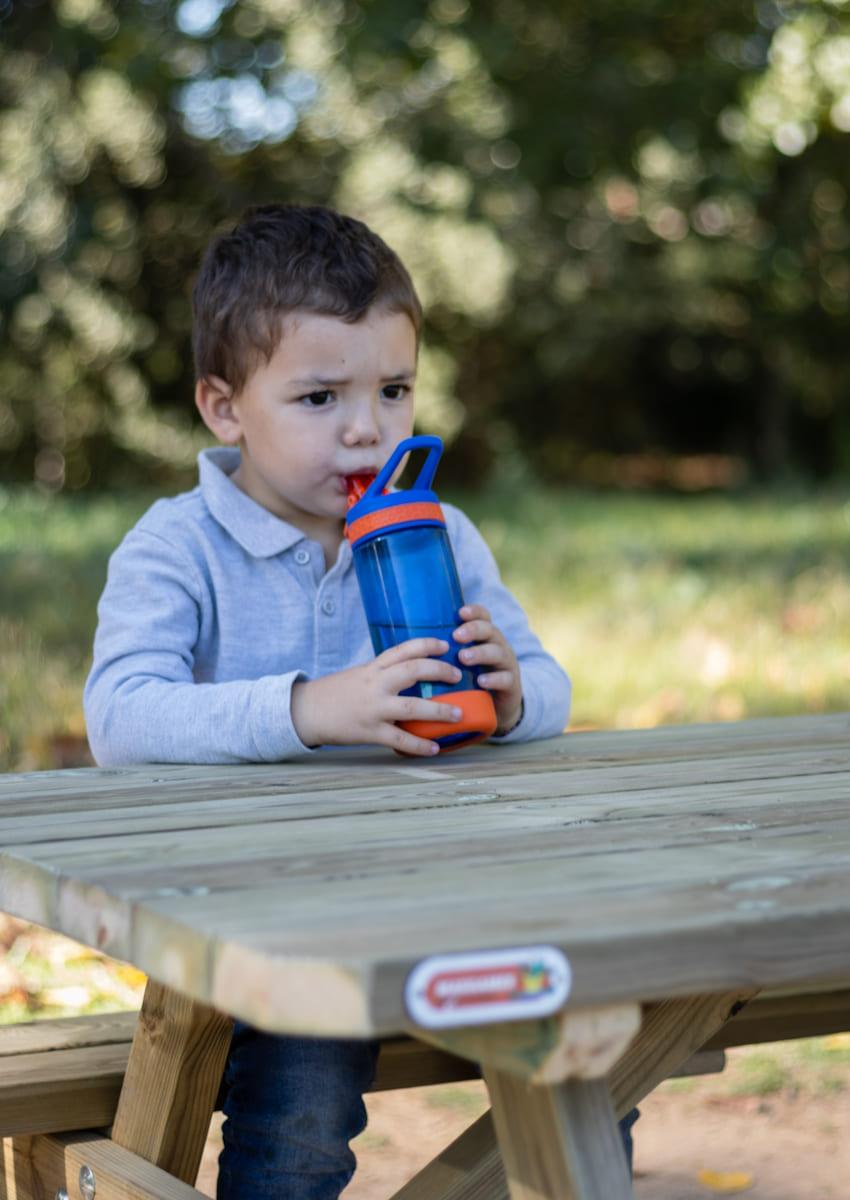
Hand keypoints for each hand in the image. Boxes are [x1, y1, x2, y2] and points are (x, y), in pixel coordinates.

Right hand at [291, 638, 463, 756]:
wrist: (307, 711)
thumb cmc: (337, 692)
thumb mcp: (360, 674)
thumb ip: (384, 672)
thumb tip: (414, 671)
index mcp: (373, 668)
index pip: (404, 649)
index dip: (427, 644)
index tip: (446, 645)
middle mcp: (375, 684)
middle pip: (413, 670)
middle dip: (439, 671)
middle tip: (458, 676)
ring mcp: (374, 708)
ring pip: (412, 706)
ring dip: (439, 711)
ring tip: (458, 714)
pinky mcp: (370, 731)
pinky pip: (399, 738)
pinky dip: (419, 745)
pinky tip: (434, 748)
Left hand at [453, 604, 522, 734]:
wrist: (496, 709)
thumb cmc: (471, 681)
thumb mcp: (461, 663)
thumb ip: (446, 652)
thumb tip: (413, 642)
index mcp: (485, 637)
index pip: (483, 617)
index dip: (474, 611)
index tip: (460, 613)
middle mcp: (498, 646)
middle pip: (490, 630)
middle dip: (474, 630)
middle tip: (456, 636)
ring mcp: (507, 665)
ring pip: (498, 652)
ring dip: (480, 653)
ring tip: (464, 658)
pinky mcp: (512, 685)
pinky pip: (506, 678)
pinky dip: (494, 679)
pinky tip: (481, 681)